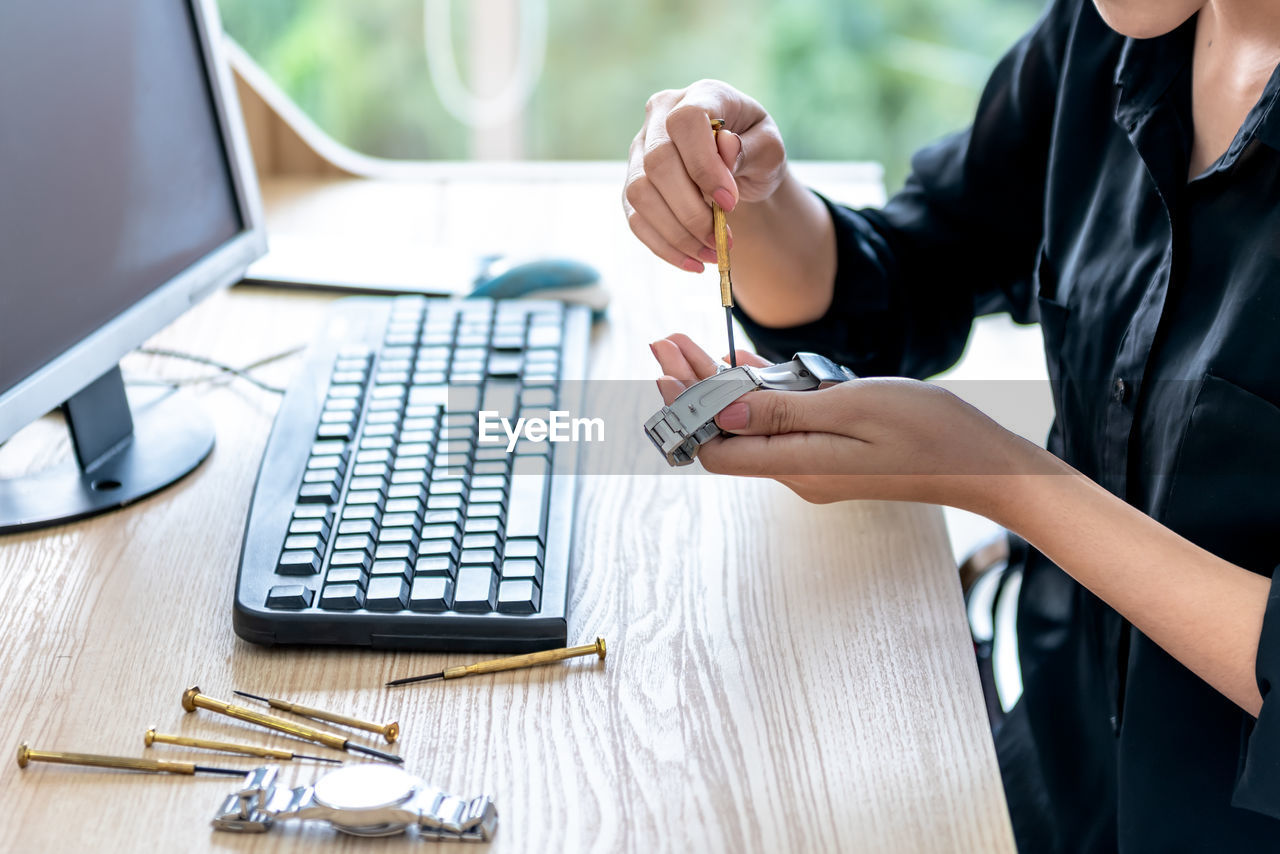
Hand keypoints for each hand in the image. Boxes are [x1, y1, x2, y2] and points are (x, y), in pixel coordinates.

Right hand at [623, 80, 786, 271]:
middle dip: (691, 209)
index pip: (687, 121)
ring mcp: (640, 150)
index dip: (704, 164)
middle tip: (723, 237)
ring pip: (640, 192)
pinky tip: (693, 262)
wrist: (739, 169)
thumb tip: (725, 149)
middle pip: (658, 162)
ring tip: (712, 252)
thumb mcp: (769, 148)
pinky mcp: (633, 185)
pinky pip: (635, 219)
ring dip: (677, 232)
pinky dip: (664, 246)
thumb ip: (750, 147)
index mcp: (700, 95)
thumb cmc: (755, 151)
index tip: (729, 201)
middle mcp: (660, 116)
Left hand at [651, 334, 1052, 514]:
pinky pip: (779, 426)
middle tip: (664, 343)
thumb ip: (784, 412)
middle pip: (726, 434)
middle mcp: (797, 473)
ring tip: (689, 347)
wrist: (983, 463)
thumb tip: (723, 413)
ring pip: (750, 427)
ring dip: (721, 388)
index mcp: (798, 465)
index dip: (685, 408)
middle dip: (691, 388)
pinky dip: (759, 395)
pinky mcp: (829, 456)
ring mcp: (813, 466)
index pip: (715, 446)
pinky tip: (742, 366)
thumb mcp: (852, 408)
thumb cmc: (928, 429)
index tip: (665, 366)